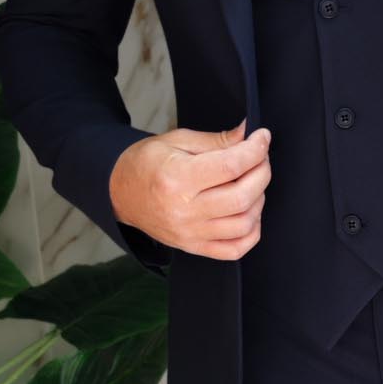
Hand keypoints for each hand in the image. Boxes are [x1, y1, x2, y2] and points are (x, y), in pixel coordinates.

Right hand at [109, 120, 270, 259]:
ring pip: (244, 224)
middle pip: (242, 197)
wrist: (120, 193)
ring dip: (259, 200)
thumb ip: (216, 141)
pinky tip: (249, 212)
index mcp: (177, 178)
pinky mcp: (194, 247)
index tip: (262, 137)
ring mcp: (190, 233)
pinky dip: (252, 232)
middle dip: (262, 173)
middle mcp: (184, 210)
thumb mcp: (177, 141)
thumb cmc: (147, 164)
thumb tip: (248, 134)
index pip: (231, 167)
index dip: (255, 150)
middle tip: (260, 159)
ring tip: (252, 183)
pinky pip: (235, 250)